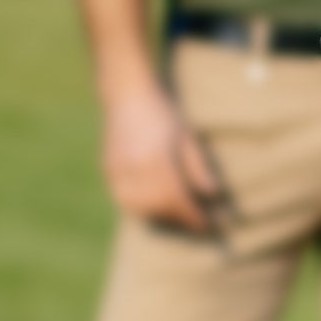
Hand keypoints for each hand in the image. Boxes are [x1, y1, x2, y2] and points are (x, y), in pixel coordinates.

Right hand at [103, 84, 223, 228]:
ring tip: (175, 215)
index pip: (178, 200)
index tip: (208, 224)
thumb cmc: (164, 114)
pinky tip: (153, 205)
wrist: (128, 95)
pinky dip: (140, 207)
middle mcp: (136, 169)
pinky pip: (124, 199)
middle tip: (194, 221)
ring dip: (159, 216)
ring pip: (139, 208)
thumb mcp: (187, 138)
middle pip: (159, 207)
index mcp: (158, 161)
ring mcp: (119, 171)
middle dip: (179, 218)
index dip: (194, 216)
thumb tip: (211, 195)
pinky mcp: (108, 170)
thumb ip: (198, 168)